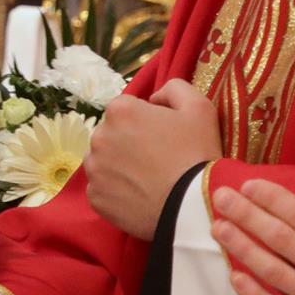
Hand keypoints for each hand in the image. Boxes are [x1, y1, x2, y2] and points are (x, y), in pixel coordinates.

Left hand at [86, 82, 222, 240]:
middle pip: (112, 134)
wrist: (191, 205)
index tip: (163, 136)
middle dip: (129, 141)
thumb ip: (174, 88)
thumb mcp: (199, 106)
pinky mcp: (95, 197)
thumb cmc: (197, 152)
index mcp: (120, 110)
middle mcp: (99, 136)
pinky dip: (116, 190)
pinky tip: (138, 195)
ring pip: (104, 160)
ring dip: (119, 165)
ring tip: (146, 178)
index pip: (127, 109)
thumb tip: (154, 98)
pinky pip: (103, 188)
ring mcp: (94, 169)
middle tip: (156, 159)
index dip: (146, 121)